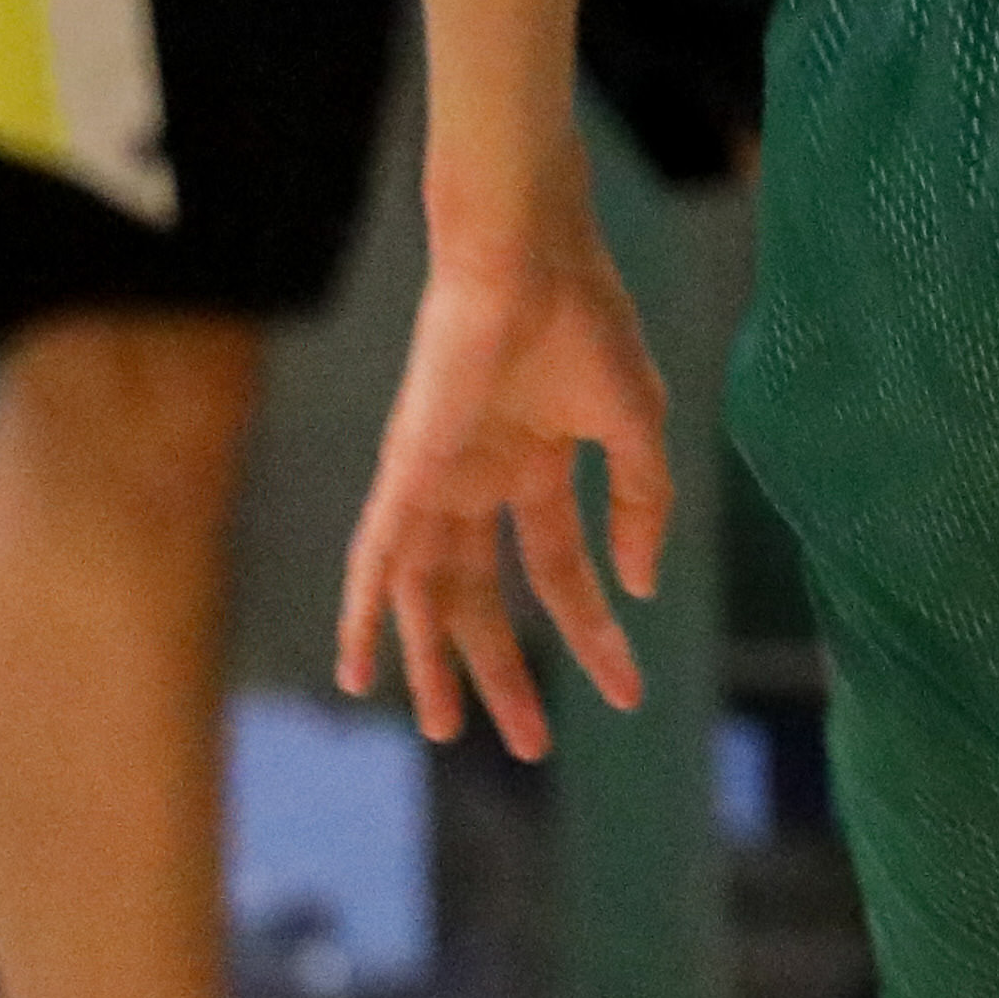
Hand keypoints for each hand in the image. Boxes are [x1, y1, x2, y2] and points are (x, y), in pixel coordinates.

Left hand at [333, 203, 670, 758]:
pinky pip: (374, 554)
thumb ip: (640, 505)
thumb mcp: (634, 425)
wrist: (529, 254)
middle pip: (485, 599)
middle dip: (503, 671)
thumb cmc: (585, 319)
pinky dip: (363, 611)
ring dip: (432, 662)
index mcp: (537, 465)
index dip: (595, 633)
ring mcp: (439, 479)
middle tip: (523, 743)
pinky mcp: (406, 469)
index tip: (627, 692)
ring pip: (428, 593)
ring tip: (446, 728)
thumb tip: (640, 585)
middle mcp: (481, 483)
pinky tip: (358, 667)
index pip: (562, 570)